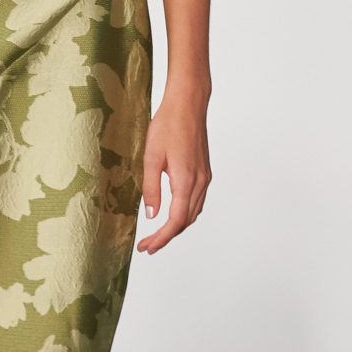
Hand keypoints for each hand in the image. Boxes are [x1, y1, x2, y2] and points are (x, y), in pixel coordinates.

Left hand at [136, 85, 211, 253]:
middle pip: (186, 221)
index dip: (161, 238)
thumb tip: (152, 214)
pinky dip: (184, 214)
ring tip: (156, 235)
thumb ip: (151, 188)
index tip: (147, 247)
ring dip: (176, 227)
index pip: (176, 220)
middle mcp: (200, 182)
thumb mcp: (151, 157)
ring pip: (193, 212)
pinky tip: (171, 214)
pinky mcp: (204, 172)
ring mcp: (205, 177)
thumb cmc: (168, 125)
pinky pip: (196, 201)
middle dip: (167, 236)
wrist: (188, 104)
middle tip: (147, 245)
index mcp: (186, 180)